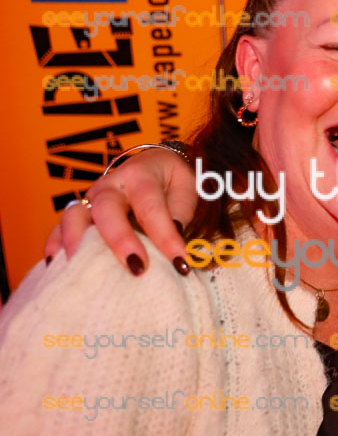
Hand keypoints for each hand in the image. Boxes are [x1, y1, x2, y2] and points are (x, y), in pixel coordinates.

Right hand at [44, 149, 197, 274]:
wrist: (152, 165)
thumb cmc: (171, 182)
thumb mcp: (185, 188)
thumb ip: (180, 213)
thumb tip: (173, 240)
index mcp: (141, 176)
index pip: (152, 208)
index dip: (166, 237)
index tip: (180, 263)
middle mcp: (110, 186)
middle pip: (107, 209)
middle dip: (120, 240)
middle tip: (137, 269)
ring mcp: (89, 199)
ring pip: (74, 215)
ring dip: (78, 243)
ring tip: (86, 270)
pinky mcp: (79, 214)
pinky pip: (58, 228)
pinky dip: (55, 246)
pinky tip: (57, 267)